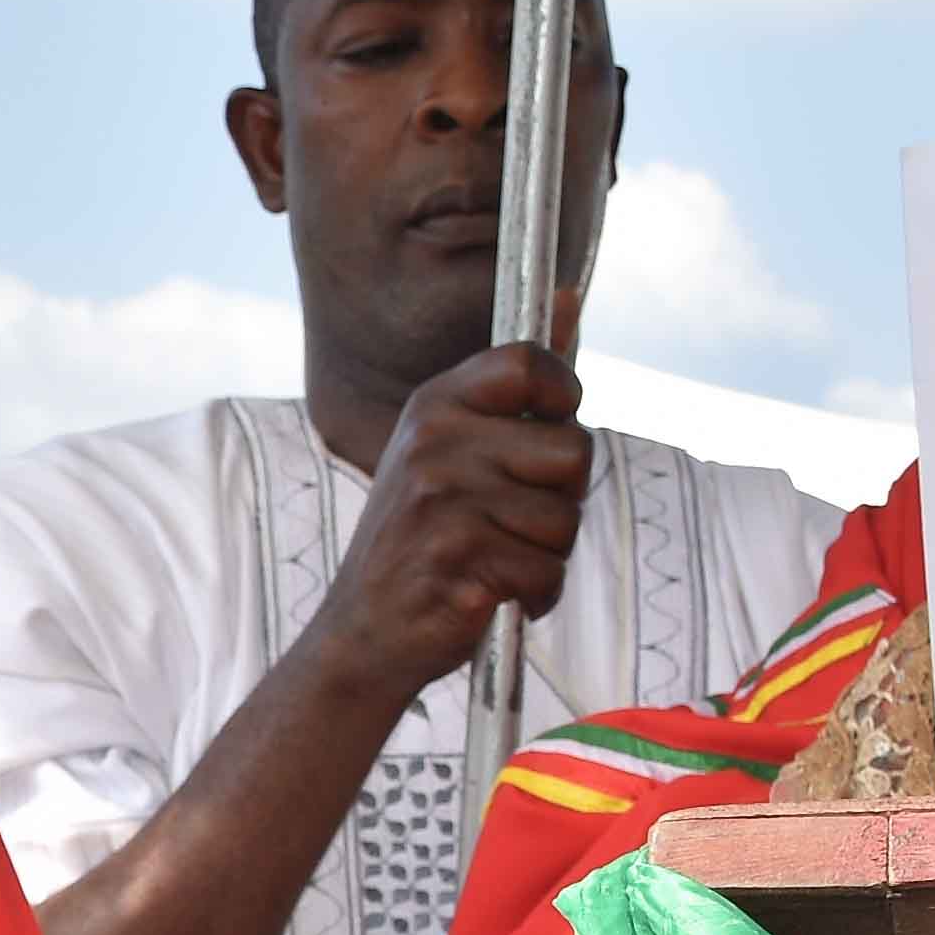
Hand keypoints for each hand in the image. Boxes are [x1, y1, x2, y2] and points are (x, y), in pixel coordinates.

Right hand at [308, 343, 593, 712]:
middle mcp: (433, 442)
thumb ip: (514, 386)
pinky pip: (546, 570)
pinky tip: (495, 597)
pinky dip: (534, 596)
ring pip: (565, 519)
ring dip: (546, 554)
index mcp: (433, 405)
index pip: (529, 364)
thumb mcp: (450, 450)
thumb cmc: (421, 543)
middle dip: (561, 498)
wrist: (361, 636)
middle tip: (512, 522)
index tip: (549, 430)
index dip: (562, 399)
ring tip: (497, 563)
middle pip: (572, 449)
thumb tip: (573, 298)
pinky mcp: (459, 557)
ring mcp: (443, 499)